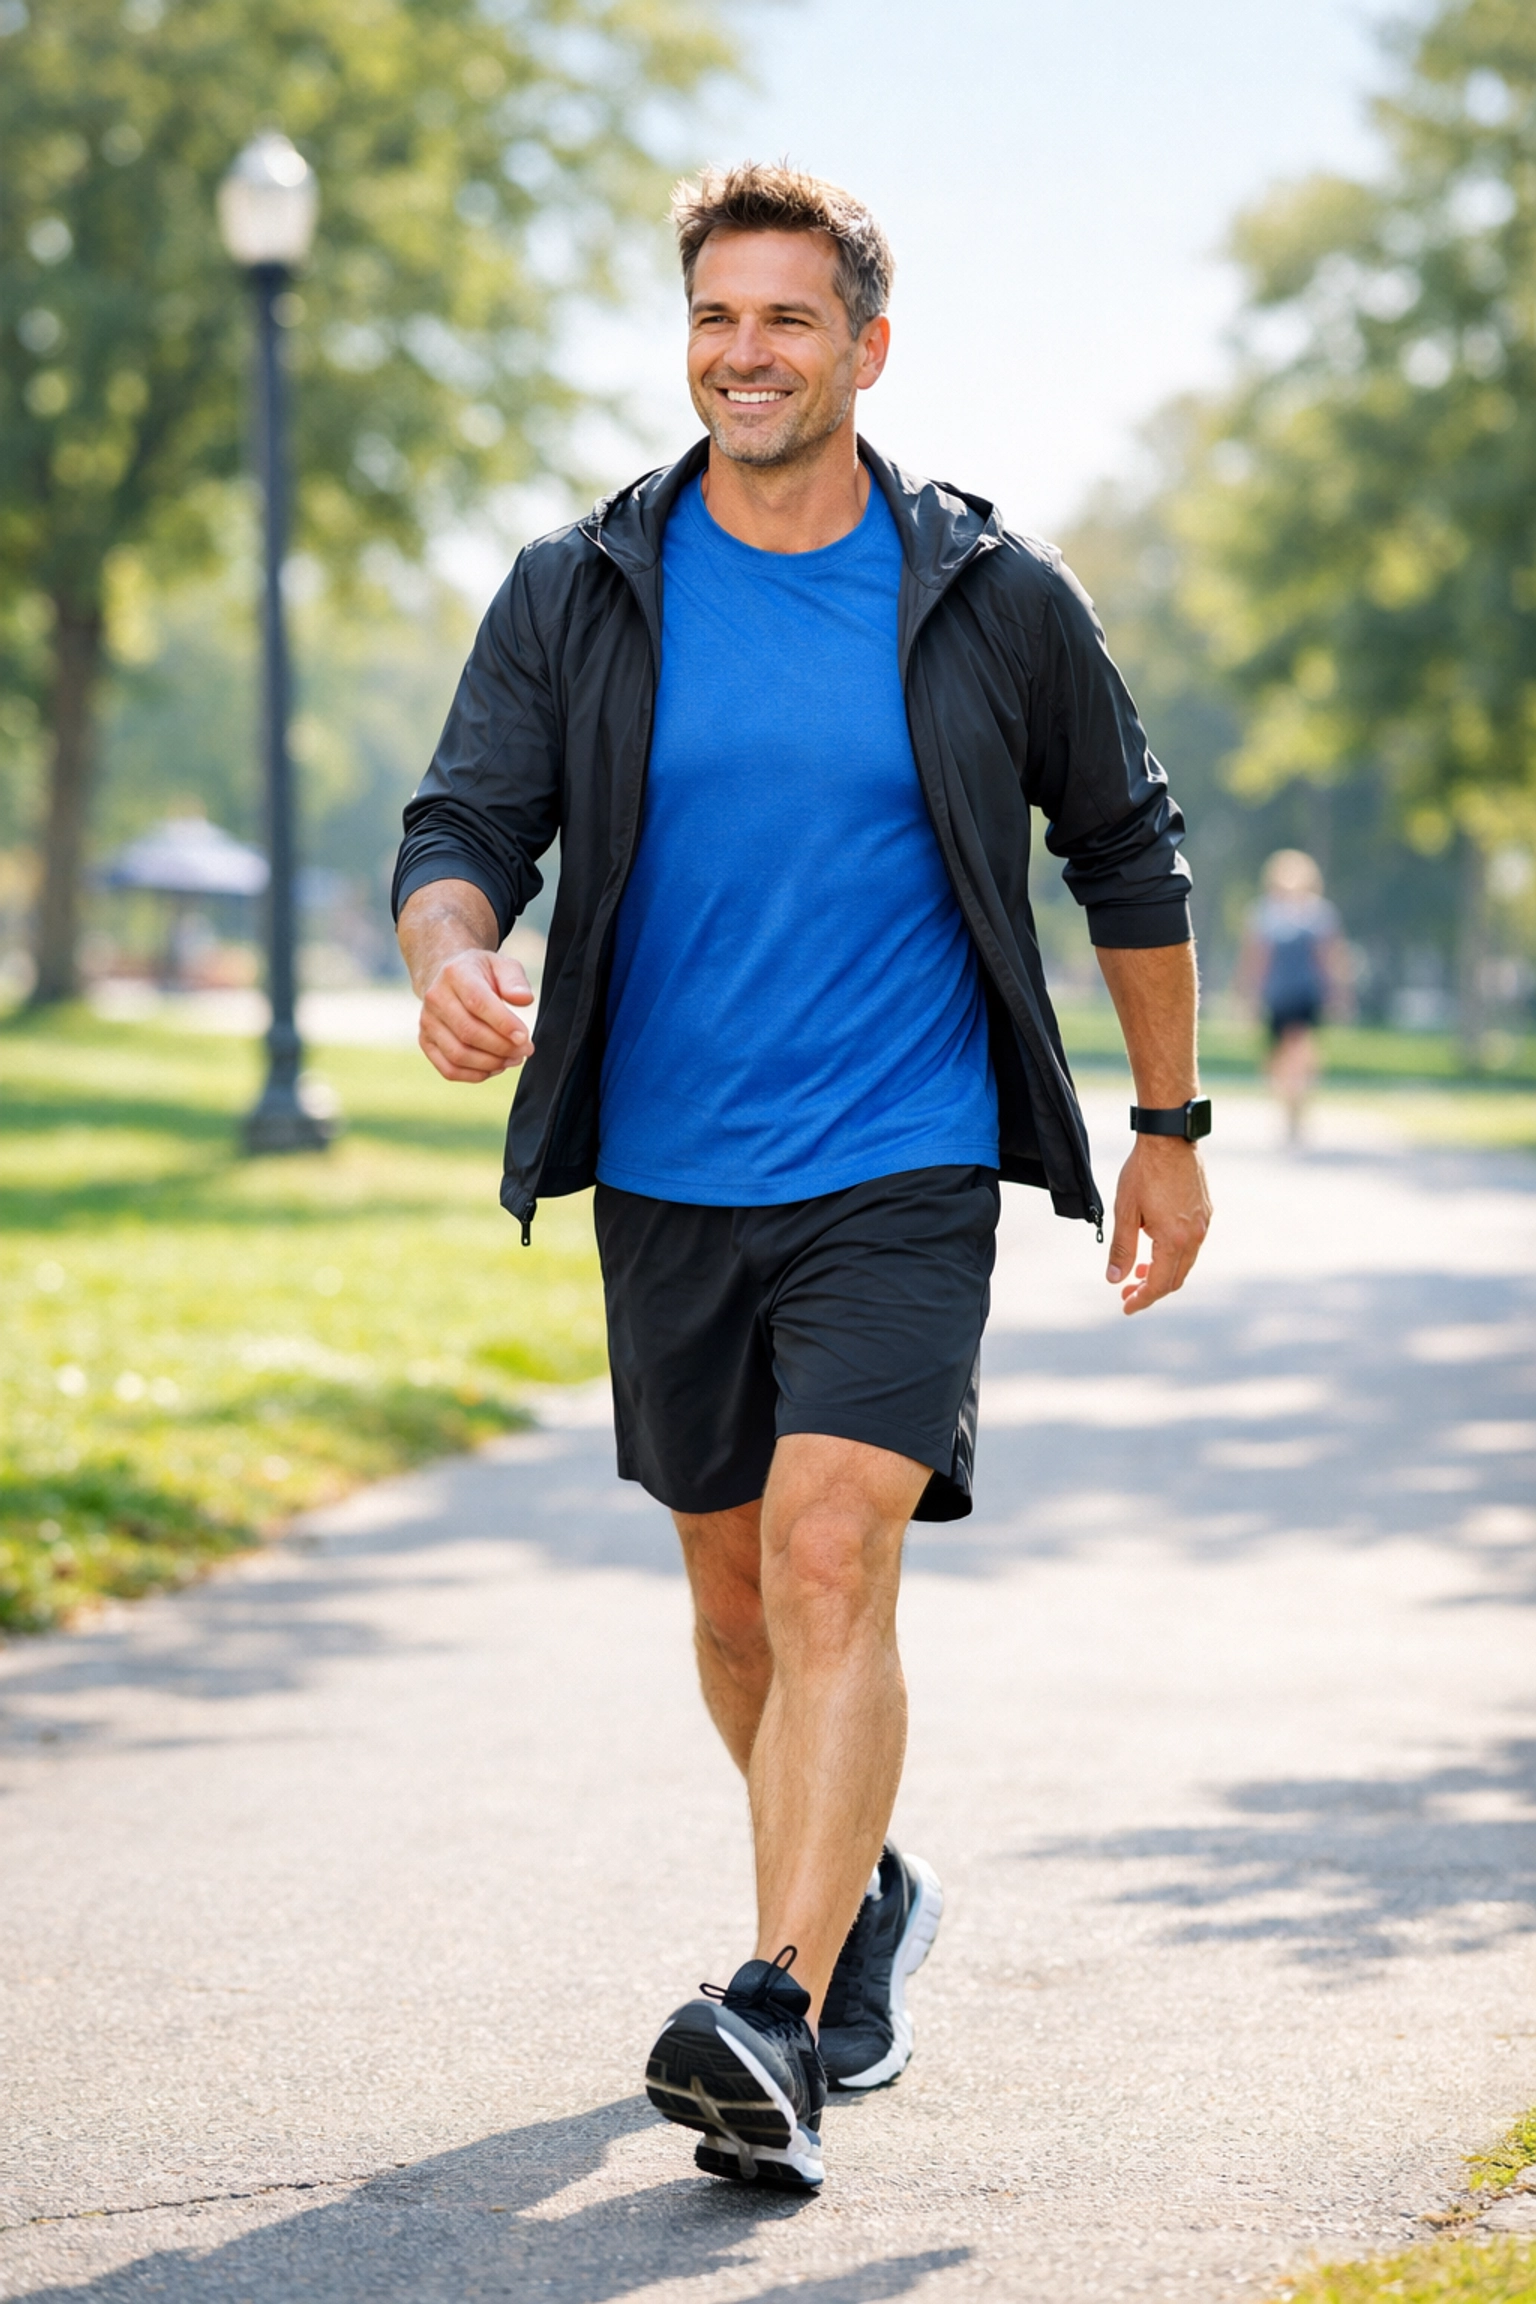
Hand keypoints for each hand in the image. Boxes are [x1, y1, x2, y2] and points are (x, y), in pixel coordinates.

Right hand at [417, 948, 534, 1081]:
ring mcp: (427, 1022)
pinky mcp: (426, 1042)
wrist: (449, 979)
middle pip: (468, 1032)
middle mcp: (435, 998)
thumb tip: (524, 999)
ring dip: (491, 1063)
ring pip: (458, 1054)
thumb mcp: (502, 966)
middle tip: (525, 1050)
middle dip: (502, 1047)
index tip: (524, 1037)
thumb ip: (515, 981)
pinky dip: (475, 1075)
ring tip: (513, 1058)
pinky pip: (449, 1069)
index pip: (478, 1003)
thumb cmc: (481, 974)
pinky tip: (494, 1067)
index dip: (503, 1024)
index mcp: (455, 974)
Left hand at [1105, 1137, 1211, 1314]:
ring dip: (1163, 1272)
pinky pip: (1192, 1244)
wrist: (1169, 1137)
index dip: (1141, 1299)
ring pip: (1185, 1262)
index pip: (1159, 1284)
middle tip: (1128, 1292)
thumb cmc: (1143, 1171)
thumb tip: (1115, 1279)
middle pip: (1176, 1278)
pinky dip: (1174, 1254)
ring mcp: (1204, 1223)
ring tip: (1140, 1272)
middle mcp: (1195, 1235)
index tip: (1125, 1306)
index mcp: (1174, 1239)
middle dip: (1151, 1290)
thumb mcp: (1125, 1211)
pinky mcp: (1206, 1211)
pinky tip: (1156, 1246)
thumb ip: (1122, 1248)